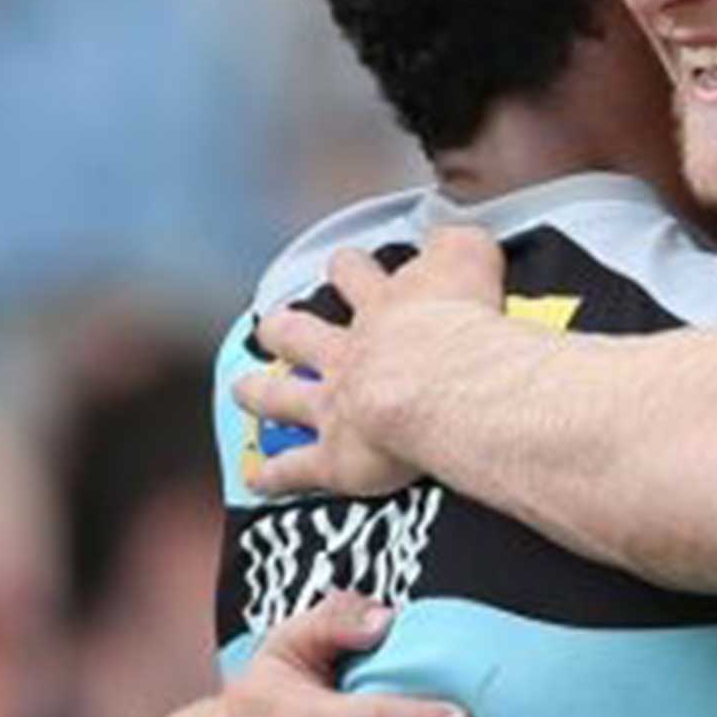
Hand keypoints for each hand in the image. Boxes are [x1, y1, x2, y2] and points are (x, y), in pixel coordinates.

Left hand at [237, 226, 507, 497]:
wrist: (446, 384)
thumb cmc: (463, 325)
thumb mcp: (472, 259)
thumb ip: (462, 245)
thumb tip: (456, 237)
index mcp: (383, 306)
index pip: (359, 276)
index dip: (351, 271)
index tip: (348, 268)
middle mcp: (348, 351)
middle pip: (300, 332)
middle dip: (286, 328)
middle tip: (278, 326)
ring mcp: (332, 404)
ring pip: (281, 395)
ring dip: (260, 393)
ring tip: (245, 390)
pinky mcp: (335, 457)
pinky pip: (296, 469)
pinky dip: (276, 475)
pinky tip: (259, 479)